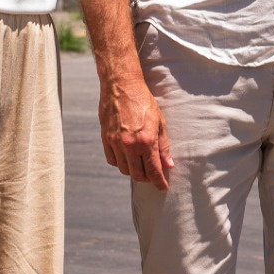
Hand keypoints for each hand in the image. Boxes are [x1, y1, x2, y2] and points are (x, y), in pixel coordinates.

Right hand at [96, 74, 175, 189]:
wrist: (121, 86)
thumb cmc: (143, 102)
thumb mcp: (160, 123)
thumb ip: (163, 146)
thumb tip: (168, 165)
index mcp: (146, 141)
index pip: (153, 170)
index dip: (159, 182)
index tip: (163, 187)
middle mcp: (130, 145)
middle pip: (138, 175)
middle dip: (147, 178)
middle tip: (152, 175)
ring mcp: (115, 143)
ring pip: (124, 169)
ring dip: (133, 170)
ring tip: (140, 164)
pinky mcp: (106, 139)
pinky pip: (112, 160)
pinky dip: (120, 162)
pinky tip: (127, 156)